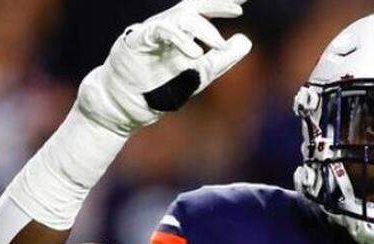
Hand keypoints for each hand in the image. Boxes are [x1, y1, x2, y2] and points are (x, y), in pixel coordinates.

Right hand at [77, 0, 251, 135]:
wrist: (127, 104)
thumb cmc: (161, 86)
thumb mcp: (202, 73)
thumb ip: (223, 58)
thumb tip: (246, 40)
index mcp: (183, 30)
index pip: (206, 9)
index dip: (224, 2)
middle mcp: (168, 26)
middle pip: (194, 4)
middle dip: (217, 2)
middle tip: (239, 7)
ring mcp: (152, 31)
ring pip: (181, 18)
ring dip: (204, 30)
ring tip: (220, 46)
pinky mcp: (137, 41)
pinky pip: (160, 31)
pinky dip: (180, 40)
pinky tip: (196, 53)